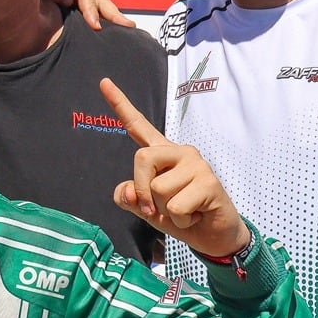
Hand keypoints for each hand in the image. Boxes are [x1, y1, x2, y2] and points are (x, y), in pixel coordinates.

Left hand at [99, 78, 247, 256]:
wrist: (213, 235)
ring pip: (158, 188)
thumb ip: (129, 198)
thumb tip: (127, 191)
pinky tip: (195, 216)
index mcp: (162, 154)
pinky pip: (176, 206)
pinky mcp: (209, 181)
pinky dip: (180, 221)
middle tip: (158, 209)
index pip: (138, 125)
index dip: (119, 105)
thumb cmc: (180, 217)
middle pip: (142, 159)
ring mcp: (196, 164)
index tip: (103, 82)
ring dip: (166, 211)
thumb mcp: (146, 209)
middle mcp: (180, 151)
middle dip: (142, 191)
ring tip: (184, 210)